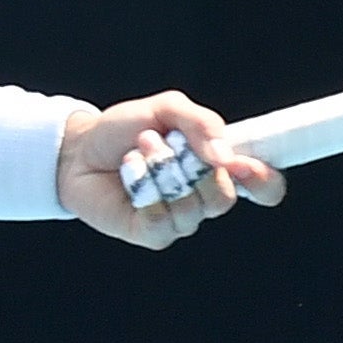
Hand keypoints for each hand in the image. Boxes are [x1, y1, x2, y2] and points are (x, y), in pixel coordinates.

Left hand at [56, 91, 285, 248]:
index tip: (242, 164)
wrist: (78, 147)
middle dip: (194, 165)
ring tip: (139, 148)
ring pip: (190, 206)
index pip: (264, 186)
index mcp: (218, 167)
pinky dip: (142, 187)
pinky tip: (128, 171)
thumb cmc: (125, 129)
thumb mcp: (167, 109)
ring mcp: (178, 218)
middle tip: (170, 140)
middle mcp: (203, 196)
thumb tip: (224, 155)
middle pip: (224, 197)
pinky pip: (160, 219)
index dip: (264, 181)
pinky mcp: (151, 233)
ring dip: (163, 169)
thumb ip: (201, 123)